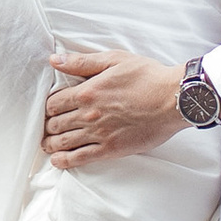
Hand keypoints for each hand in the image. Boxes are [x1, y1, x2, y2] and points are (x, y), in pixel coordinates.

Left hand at [42, 46, 182, 163]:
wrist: (173, 99)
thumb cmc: (147, 76)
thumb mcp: (114, 60)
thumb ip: (81, 62)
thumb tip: (55, 60)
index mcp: (87, 91)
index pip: (54, 103)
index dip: (48, 107)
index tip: (50, 109)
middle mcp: (89, 115)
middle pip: (55, 124)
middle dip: (48, 126)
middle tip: (47, 128)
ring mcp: (99, 134)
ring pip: (63, 143)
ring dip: (50, 144)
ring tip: (47, 145)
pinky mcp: (111, 149)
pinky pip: (81, 158)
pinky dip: (64, 161)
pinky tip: (57, 161)